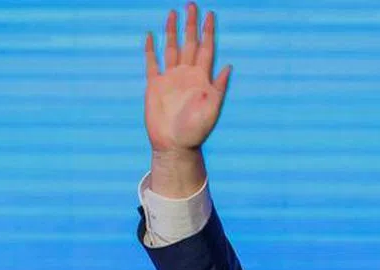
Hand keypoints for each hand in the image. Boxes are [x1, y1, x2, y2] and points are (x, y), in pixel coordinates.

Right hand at [144, 3, 232, 154]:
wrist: (175, 145)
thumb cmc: (196, 131)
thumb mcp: (213, 109)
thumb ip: (219, 87)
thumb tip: (228, 66)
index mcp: (202, 79)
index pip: (206, 49)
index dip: (208, 31)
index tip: (210, 14)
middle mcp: (186, 75)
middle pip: (189, 43)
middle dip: (191, 24)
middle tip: (192, 4)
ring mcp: (170, 79)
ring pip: (171, 48)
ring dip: (172, 31)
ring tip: (173, 13)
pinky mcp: (154, 86)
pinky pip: (152, 63)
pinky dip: (150, 49)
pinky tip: (150, 36)